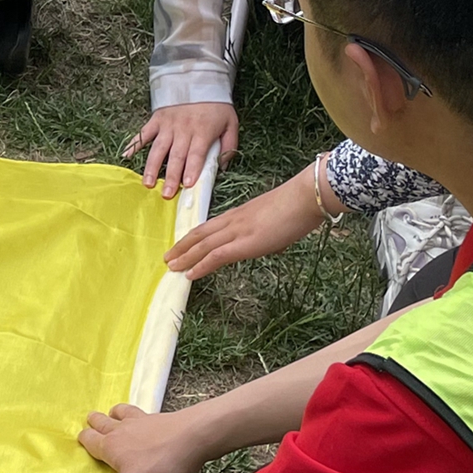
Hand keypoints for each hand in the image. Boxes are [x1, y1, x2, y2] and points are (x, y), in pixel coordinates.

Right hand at [78, 404, 215, 472]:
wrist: (196, 436)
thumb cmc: (162, 466)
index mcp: (111, 446)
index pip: (89, 440)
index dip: (84, 441)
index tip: (81, 441)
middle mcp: (122, 429)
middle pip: (102, 421)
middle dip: (95, 423)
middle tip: (91, 423)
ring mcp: (143, 421)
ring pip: (120, 413)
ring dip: (113, 414)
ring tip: (112, 415)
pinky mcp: (161, 418)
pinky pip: (143, 413)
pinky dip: (138, 415)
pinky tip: (145, 420)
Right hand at [127, 102, 237, 193]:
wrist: (198, 80)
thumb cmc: (216, 106)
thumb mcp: (231, 123)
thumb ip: (229, 146)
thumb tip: (222, 167)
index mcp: (202, 131)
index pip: (196, 153)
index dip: (192, 169)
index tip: (187, 184)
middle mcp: (183, 129)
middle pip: (176, 156)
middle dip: (171, 176)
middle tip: (167, 194)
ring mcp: (167, 125)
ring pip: (158, 148)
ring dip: (152, 167)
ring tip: (147, 183)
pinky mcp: (156, 119)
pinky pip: (144, 133)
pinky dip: (134, 144)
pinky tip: (126, 157)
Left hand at [165, 164, 328, 279]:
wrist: (305, 198)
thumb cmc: (297, 207)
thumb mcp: (274, 220)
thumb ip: (266, 232)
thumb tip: (270, 242)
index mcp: (239, 214)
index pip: (209, 227)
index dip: (193, 237)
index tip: (182, 245)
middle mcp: (233, 221)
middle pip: (200, 234)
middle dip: (182, 246)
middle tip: (167, 257)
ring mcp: (238, 231)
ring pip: (203, 245)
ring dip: (185, 257)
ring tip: (171, 267)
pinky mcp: (245, 243)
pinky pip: (217, 256)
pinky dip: (201, 266)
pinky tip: (190, 275)